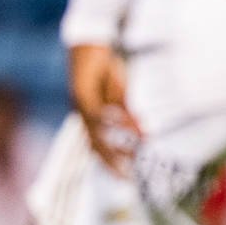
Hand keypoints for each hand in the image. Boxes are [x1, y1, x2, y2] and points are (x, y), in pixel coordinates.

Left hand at [69, 42, 141, 175]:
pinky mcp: (81, 94)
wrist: (89, 46)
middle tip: (126, 176)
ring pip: (97, 132)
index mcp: (91, 118)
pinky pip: (98, 112)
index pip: (100, 147)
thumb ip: (128, 114)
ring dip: (115, 145)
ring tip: (132, 155)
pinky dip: (113, 119)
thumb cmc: (104, 69)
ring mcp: (80, 106)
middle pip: (96, 146)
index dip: (111, 163)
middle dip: (111, 162)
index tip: (124, 178)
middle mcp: (83, 116)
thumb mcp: (120, 94)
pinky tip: (126, 125)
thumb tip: (145, 135)